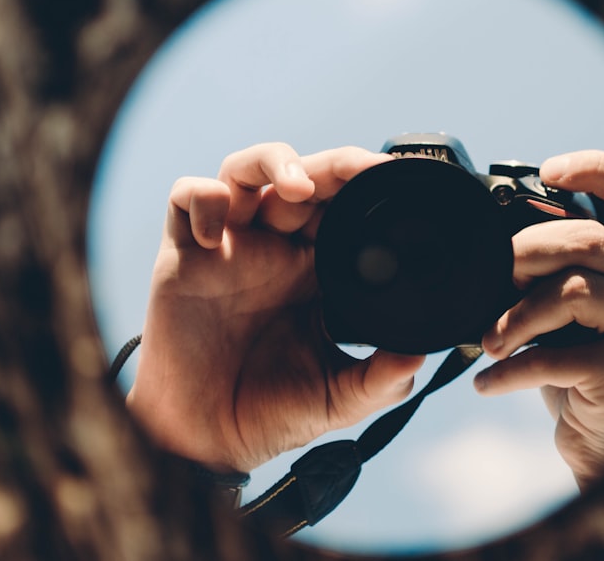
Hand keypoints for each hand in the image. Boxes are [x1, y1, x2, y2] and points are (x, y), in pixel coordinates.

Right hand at [126, 143, 425, 473]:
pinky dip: (202, 200)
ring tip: (298, 186)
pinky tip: (217, 236)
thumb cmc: (273, 413)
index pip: (345, 207)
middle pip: (305, 176)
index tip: (402, 179)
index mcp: (317, 269)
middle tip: (363, 168)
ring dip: (274, 161)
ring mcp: (230, 247)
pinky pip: (186, 198)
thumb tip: (419, 358)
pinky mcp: (183, 255)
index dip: (369, 186)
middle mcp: (275, 248)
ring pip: (246, 170)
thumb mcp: (340, 397)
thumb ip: (381, 379)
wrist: (210, 442)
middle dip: (335, 164)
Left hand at [473, 151, 603, 488]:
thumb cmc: (584, 363)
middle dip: (524, 253)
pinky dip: (510, 371)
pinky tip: (487, 382)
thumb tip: (493, 242)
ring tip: (486, 342)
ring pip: (572, 290)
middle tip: (489, 280)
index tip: (548, 171)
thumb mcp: (572, 305)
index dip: (598, 167)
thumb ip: (554, 266)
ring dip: (514, 317)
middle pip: (588, 240)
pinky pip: (557, 356)